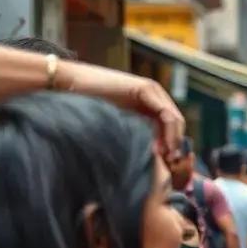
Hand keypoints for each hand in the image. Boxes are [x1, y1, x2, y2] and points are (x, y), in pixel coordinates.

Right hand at [58, 61, 183, 154]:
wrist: (70, 83)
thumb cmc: (87, 104)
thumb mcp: (118, 122)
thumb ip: (134, 132)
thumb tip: (146, 155)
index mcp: (149, 102)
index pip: (170, 125)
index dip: (172, 144)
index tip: (168, 163)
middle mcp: (154, 95)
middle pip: (176, 123)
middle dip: (176, 144)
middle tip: (171, 164)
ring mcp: (152, 90)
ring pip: (174, 119)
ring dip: (174, 140)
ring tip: (168, 158)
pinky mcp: (146, 89)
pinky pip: (166, 114)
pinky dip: (168, 132)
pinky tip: (164, 147)